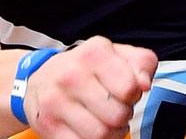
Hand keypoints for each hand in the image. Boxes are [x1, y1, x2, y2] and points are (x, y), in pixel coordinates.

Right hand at [24, 37, 157, 138]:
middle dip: (122, 116)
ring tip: (105, 121)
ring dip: (110, 133)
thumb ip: (141, 63)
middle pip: (117, 115)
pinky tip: (89, 130)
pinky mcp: (47, 125)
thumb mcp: (117, 55)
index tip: (126, 93)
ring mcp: (56, 101)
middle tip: (115, 109)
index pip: (130, 87)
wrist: (41, 80)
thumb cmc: (87, 69)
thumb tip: (144, 84)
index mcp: (93, 54)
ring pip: (101, 135)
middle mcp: (71, 75)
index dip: (134, 95)